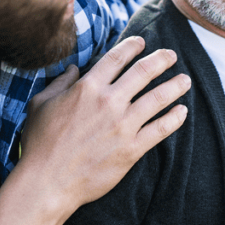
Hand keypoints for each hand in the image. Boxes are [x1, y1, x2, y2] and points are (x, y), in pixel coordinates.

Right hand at [21, 36, 189, 207]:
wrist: (47, 182)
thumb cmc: (39, 144)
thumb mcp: (41, 104)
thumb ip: (59, 83)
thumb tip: (74, 69)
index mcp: (87, 88)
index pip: (117, 58)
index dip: (132, 46)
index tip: (142, 42)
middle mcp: (109, 102)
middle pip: (144, 72)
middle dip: (162, 59)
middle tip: (171, 55)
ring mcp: (122, 126)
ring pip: (158, 98)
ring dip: (175, 85)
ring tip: (185, 80)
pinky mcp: (131, 149)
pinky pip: (160, 130)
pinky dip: (175, 119)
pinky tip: (182, 112)